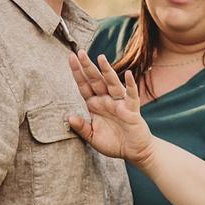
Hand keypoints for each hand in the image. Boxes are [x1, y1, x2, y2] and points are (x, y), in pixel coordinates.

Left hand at [67, 51, 155, 166]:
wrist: (134, 152)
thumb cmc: (114, 143)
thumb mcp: (92, 137)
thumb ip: (82, 127)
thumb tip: (69, 117)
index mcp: (95, 104)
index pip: (84, 85)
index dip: (77, 72)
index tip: (70, 57)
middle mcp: (106, 100)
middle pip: (96, 80)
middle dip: (88, 67)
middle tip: (80, 52)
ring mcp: (119, 103)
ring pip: (112, 84)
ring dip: (107, 71)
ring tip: (101, 58)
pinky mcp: (131, 110)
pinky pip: (131, 96)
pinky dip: (130, 85)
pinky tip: (128, 75)